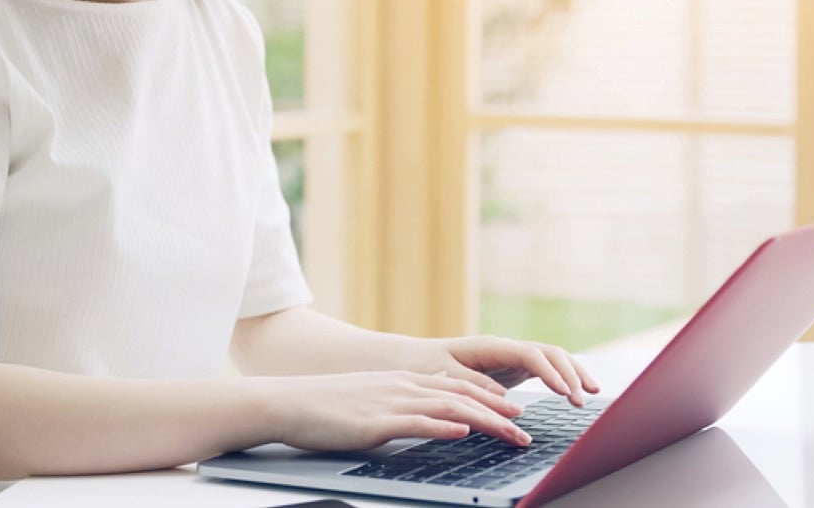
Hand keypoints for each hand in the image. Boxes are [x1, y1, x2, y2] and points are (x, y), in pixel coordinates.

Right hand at [264, 370, 530, 451]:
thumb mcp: (369, 401)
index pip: (456, 387)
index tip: (514, 410)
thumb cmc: (323, 407)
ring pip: (450, 408)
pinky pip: (418, 422)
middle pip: (462, 396)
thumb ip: (397, 408)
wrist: (288, 401)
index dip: (489, 398)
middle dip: (499, 412)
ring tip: (512, 433)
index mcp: (402, 382)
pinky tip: (464, 431)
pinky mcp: (376, 422)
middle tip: (526, 427)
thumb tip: (421, 421)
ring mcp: (391, 402)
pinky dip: (445, 425)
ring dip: (486, 421)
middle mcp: (403, 387)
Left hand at [419, 335, 601, 406]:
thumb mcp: (444, 375)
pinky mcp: (512, 368)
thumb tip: (503, 398)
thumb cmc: (424, 366)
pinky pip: (544, 369)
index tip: (565, 393)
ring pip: (552, 358)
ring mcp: (511, 356)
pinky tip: (576, 392)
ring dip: (573, 373)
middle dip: (570, 373)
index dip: (551, 373)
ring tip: (593, 393)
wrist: (414, 359)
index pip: (530, 355)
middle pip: (549, 353)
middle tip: (583, 400)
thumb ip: (473, 384)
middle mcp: (505, 347)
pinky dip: (562, 378)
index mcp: (490, 346)